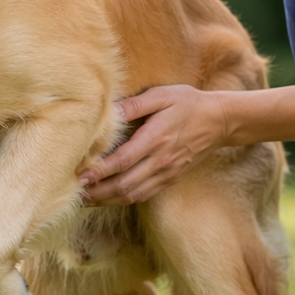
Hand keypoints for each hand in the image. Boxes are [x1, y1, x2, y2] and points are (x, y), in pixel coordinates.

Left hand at [78, 85, 232, 204]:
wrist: (220, 121)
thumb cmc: (188, 103)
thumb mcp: (163, 95)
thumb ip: (135, 104)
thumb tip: (110, 111)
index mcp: (157, 139)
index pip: (123, 161)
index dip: (100, 171)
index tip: (79, 176)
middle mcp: (161, 161)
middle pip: (125, 185)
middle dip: (97, 192)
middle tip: (74, 192)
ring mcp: (167, 173)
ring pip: (133, 194)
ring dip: (107, 200)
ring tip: (85, 199)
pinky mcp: (171, 179)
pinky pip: (144, 195)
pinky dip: (123, 200)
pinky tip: (107, 197)